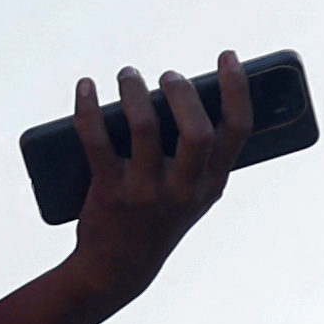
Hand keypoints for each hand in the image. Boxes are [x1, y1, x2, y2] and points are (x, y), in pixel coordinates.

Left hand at [67, 52, 249, 271]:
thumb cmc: (158, 217)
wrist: (118, 267)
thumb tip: (189, 92)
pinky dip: (88, 108)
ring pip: (145, 128)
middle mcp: (184, 189)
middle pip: (196, 130)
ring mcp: (146, 191)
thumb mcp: (192, 193)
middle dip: (182, 92)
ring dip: (134, 91)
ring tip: (127, 74)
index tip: (227, 56)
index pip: (237, 130)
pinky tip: (86, 86)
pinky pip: (96, 141)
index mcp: (212, 184)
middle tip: (166, 75)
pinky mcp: (110, 192)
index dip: (236, 89)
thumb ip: (199, 154)